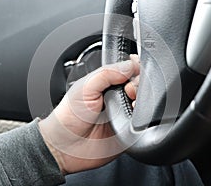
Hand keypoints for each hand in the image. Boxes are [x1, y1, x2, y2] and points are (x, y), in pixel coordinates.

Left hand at [39, 55, 139, 174]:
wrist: (66, 145)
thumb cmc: (69, 116)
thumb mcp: (85, 86)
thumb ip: (107, 73)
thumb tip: (130, 65)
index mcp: (107, 82)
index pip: (128, 69)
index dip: (135, 67)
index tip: (134, 71)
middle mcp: (117, 96)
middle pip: (140, 84)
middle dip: (139, 84)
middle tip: (128, 90)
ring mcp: (124, 112)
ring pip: (144, 102)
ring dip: (142, 101)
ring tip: (131, 104)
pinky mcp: (129, 129)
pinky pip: (143, 121)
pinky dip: (143, 117)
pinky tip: (134, 115)